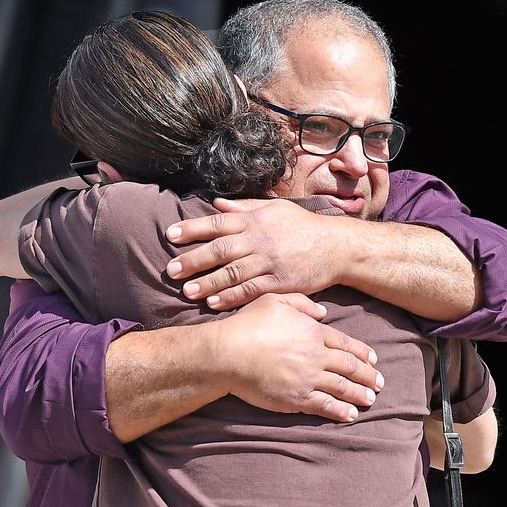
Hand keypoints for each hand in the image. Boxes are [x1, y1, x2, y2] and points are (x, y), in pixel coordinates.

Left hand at [166, 197, 343, 309]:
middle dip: (193, 260)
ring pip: (232, 273)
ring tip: (187, 291)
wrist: (336, 247)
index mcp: (255, 221)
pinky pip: (251, 291)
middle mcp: (259, 240)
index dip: (192, 229)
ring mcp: (269, 262)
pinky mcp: (280, 282)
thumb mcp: (275, 209)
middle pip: (220, 250)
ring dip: (207, 283)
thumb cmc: (303, 226)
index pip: (217, 223)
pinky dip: (231, 297)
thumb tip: (216, 204)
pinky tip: (214, 303)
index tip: (170, 235)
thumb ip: (244, 207)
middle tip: (170, 270)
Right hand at [215, 292, 382, 422]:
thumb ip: (302, 304)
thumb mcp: (275, 301)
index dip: (363, 353)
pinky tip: (350, 414)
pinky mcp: (297, 398)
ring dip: (359, 394)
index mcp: (313, 332)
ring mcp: (308, 378)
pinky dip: (340, 410)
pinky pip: (325, 405)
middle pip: (350, 367)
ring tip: (370, 400)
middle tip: (380, 383)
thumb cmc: (248, 324)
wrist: (228, 353)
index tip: (374, 360)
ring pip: (342, 387)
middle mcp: (316, 355)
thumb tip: (323, 313)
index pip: (346, 344)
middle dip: (368, 376)